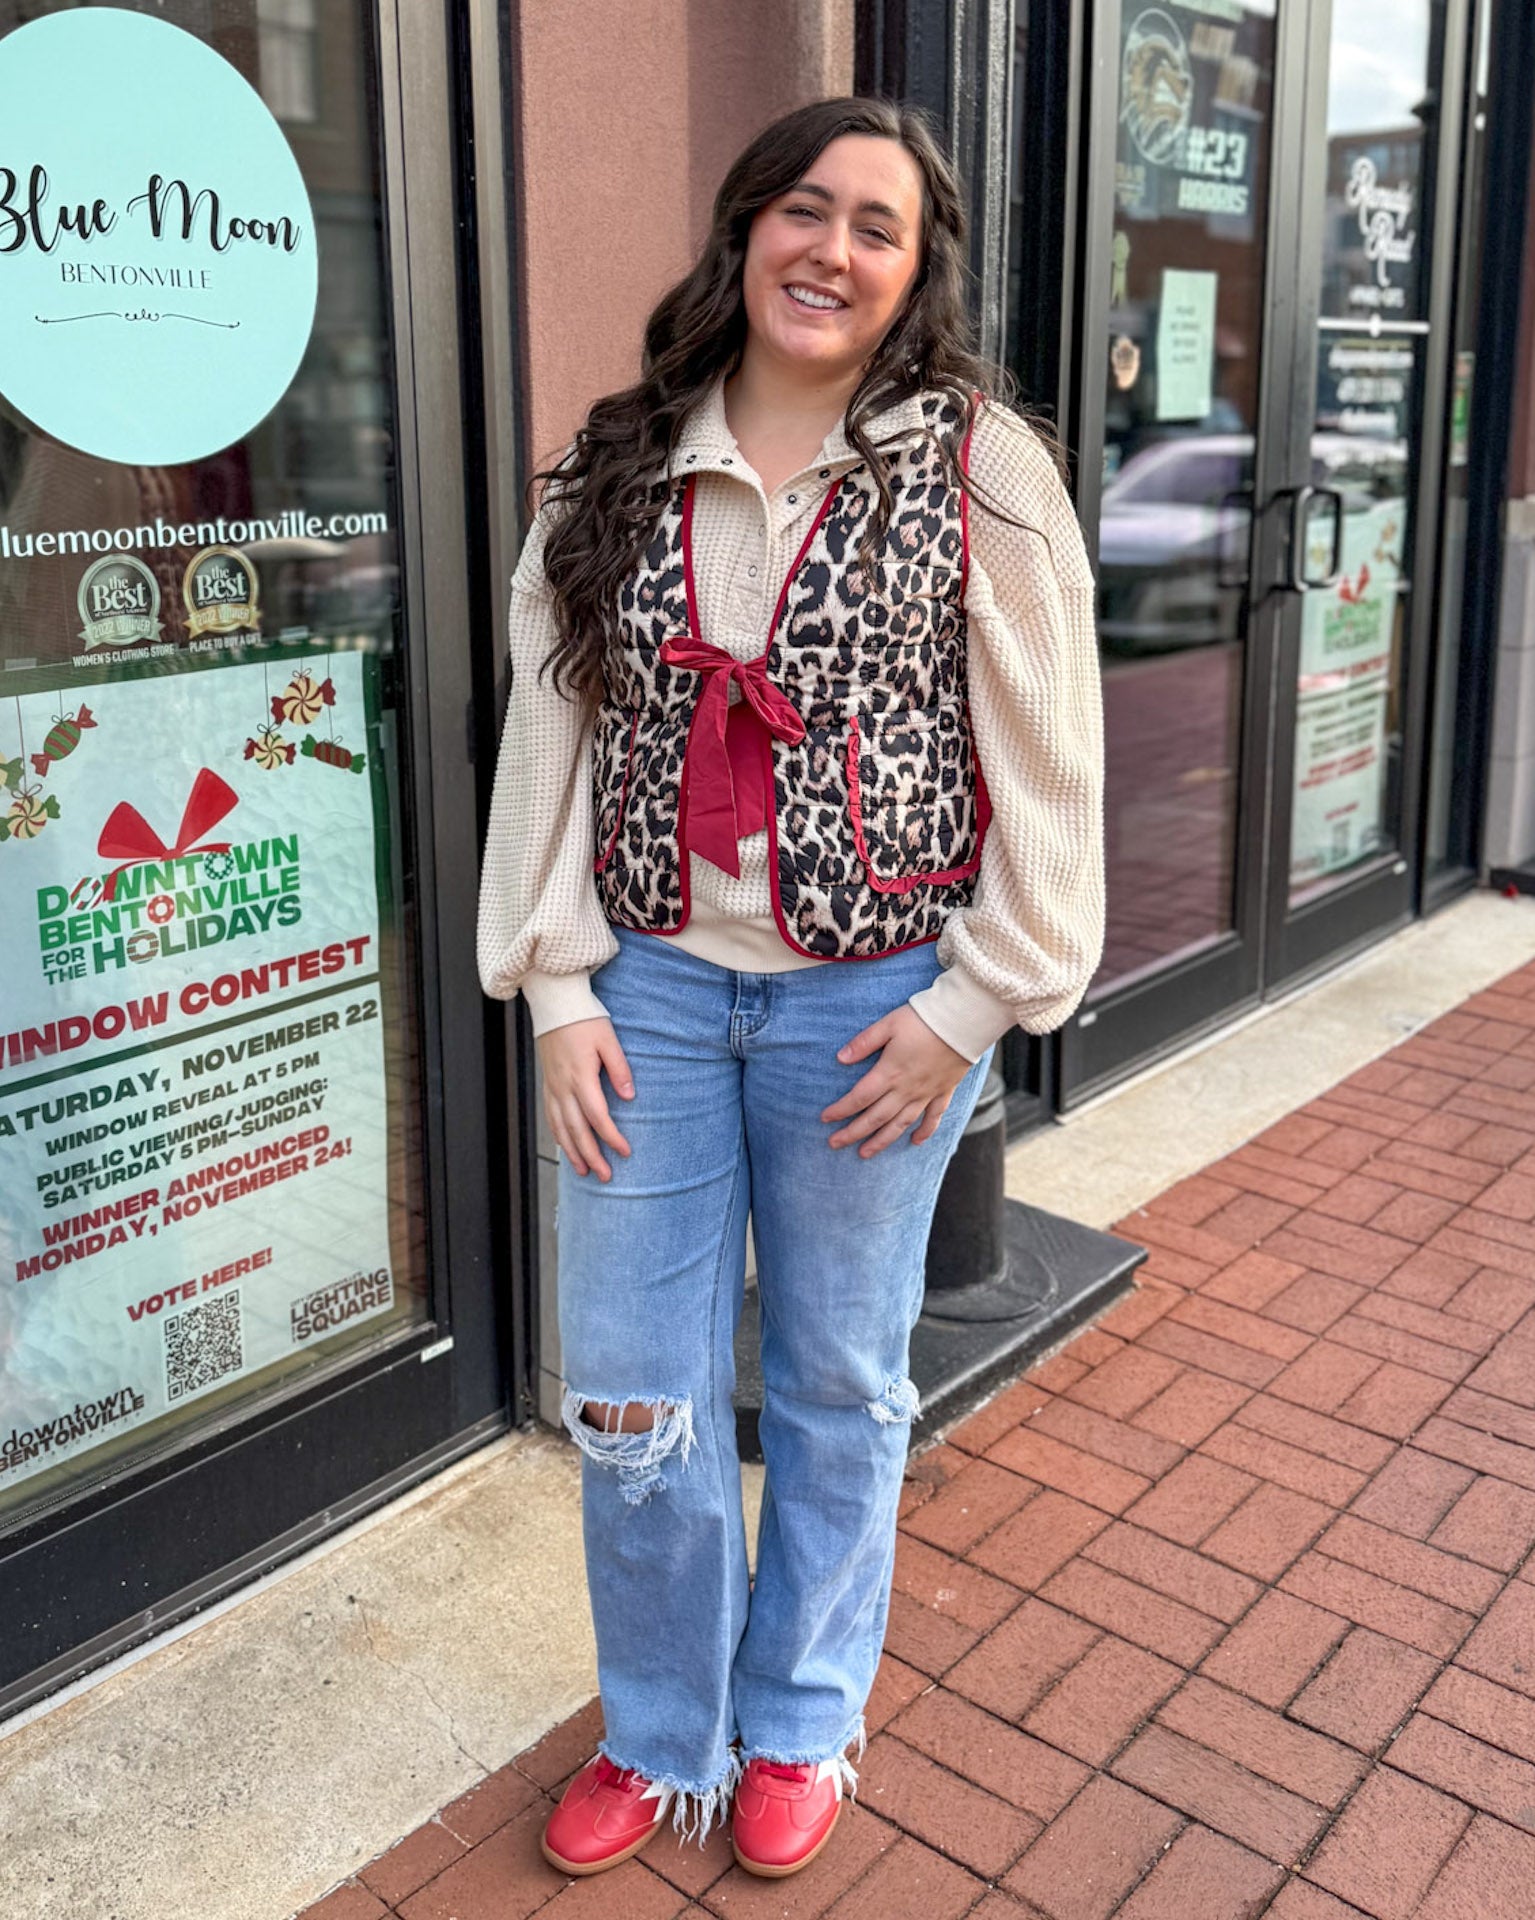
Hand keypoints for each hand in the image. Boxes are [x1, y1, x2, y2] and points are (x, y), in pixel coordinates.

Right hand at [537, 1017, 633, 1179]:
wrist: (554, 1004)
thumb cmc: (584, 1018)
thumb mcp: (608, 1040)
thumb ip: (619, 1069)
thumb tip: (629, 1097)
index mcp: (581, 1076)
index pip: (597, 1116)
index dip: (611, 1137)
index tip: (624, 1151)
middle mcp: (563, 1086)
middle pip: (577, 1129)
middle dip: (591, 1156)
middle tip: (605, 1175)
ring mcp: (552, 1086)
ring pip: (560, 1127)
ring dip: (573, 1152)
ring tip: (584, 1171)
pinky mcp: (547, 1084)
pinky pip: (551, 1117)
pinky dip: (558, 1135)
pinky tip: (566, 1147)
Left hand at [821, 1005, 971, 1157]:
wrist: (963, 1021)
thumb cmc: (923, 1019)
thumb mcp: (888, 1024)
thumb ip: (864, 1042)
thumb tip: (840, 1058)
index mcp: (889, 1072)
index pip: (859, 1097)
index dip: (841, 1110)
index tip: (825, 1118)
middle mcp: (906, 1089)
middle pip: (876, 1117)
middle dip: (853, 1133)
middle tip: (835, 1144)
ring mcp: (926, 1093)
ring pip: (900, 1124)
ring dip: (881, 1140)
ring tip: (865, 1153)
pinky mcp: (944, 1091)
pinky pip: (933, 1118)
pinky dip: (925, 1132)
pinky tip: (915, 1142)